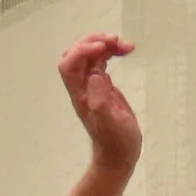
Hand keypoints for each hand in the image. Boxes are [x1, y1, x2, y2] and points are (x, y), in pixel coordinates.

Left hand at [59, 34, 140, 176]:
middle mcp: (82, 88)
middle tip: (115, 41)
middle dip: (93, 42)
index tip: (104, 48)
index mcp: (80, 95)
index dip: (82, 51)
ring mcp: (92, 86)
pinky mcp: (103, 86)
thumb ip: (100, 99)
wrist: (119, 154)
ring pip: (89, 55)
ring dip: (104, 44)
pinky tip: (126, 51)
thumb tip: (94, 74)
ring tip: (125, 45)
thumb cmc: (116, 141)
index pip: (69, 65)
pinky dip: (112, 51)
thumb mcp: (110, 122)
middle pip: (76, 55)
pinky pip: (101, 61)